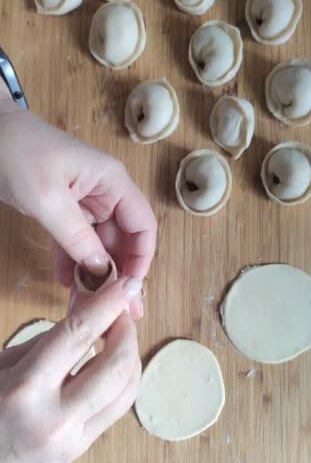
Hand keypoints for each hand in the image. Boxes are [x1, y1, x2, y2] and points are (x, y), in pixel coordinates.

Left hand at [0, 83, 156, 285]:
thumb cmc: (17, 153)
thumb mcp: (47, 199)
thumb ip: (77, 237)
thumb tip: (102, 272)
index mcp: (112, 183)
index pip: (142, 226)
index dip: (142, 258)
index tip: (130, 289)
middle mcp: (105, 193)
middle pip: (123, 239)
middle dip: (118, 273)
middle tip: (114, 309)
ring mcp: (85, 202)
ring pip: (99, 245)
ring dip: (94, 273)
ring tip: (88, 303)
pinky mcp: (65, 210)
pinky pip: (75, 241)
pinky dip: (72, 262)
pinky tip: (66, 284)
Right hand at [0, 276, 141, 462]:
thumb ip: (43, 344)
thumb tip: (85, 318)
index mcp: (25, 389)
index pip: (78, 335)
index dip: (108, 303)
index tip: (126, 283)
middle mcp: (56, 417)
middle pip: (116, 365)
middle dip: (127, 330)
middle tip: (120, 311)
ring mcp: (73, 440)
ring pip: (127, 390)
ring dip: (130, 355)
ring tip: (118, 335)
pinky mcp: (81, 451)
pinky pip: (116, 408)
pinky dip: (122, 379)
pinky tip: (111, 364)